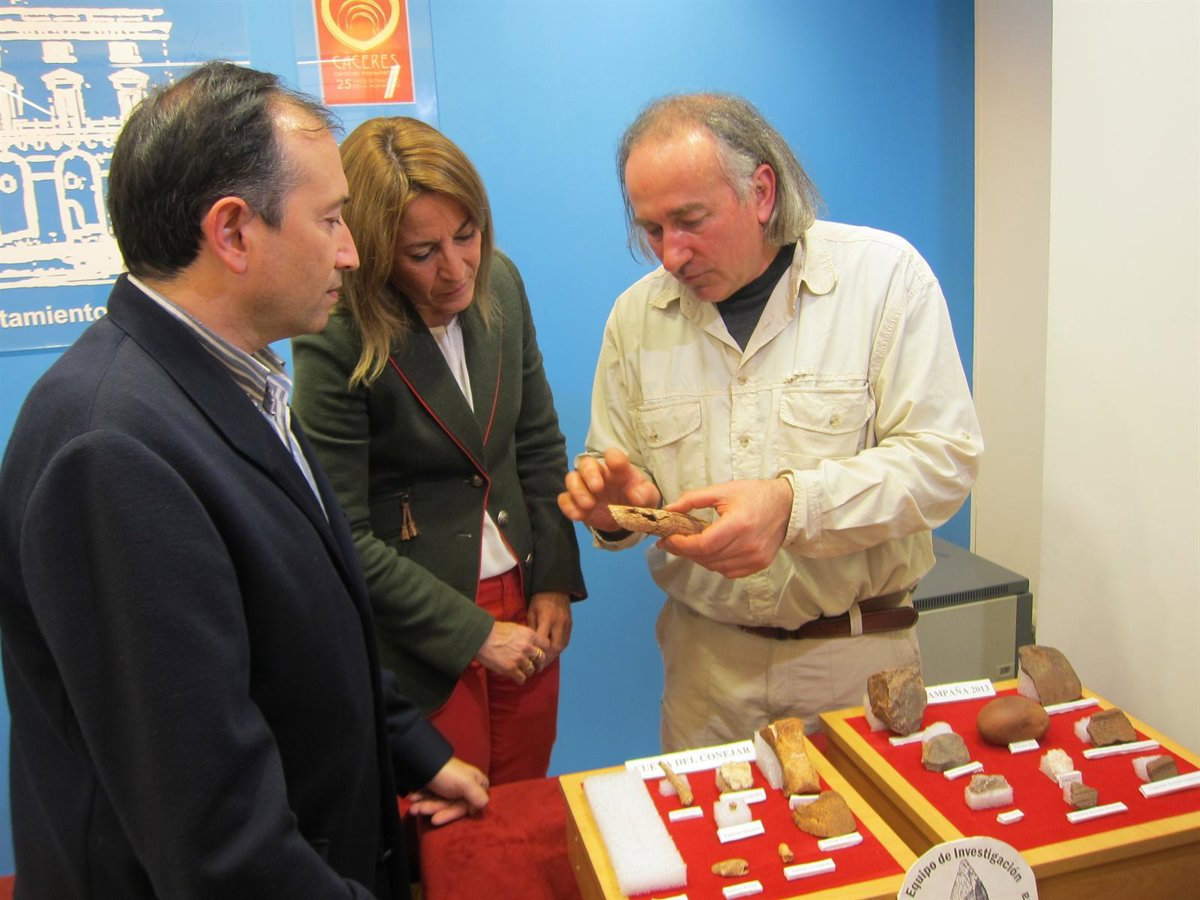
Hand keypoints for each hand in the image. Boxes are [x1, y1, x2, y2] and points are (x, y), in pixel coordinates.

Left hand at [407, 757, 488, 826]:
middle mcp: (467, 788)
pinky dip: (422, 799)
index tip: (435, 819)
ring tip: (413, 806)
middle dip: (432, 808)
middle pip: (451, 806)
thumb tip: (485, 808)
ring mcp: (453, 789)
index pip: (467, 808)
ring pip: (440, 804)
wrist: (423, 758)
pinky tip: (414, 797)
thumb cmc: (447, 772)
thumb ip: (478, 797)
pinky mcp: (441, 789)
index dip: (450, 814)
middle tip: (417, 810)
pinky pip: (433, 799)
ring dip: (424, 805)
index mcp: (477, 785)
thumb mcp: (465, 784)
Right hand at [474, 619, 548, 683]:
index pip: (546, 645)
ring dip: (528, 672)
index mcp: (530, 635)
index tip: (540, 654)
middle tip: (535, 666)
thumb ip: (526, 635)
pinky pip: (521, 679)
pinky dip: (520, 679)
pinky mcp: (510, 669)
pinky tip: (516, 677)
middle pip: (541, 659)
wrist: (481, 637)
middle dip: (538, 663)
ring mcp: (519, 659)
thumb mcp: (516, 627)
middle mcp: (527, 647)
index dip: (544, 650)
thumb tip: (533, 642)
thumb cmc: (496, 630)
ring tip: (522, 671)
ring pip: (531, 670)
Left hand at [526, 592, 571, 665]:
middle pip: (555, 646)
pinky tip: (553, 653)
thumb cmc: (539, 599)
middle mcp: (559, 623)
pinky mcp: (570, 624)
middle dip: (547, 659)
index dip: (538, 653)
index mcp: (547, 619)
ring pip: (562, 645)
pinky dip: (559, 648)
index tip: (532, 661)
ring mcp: (567, 624)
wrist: (556, 587)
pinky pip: (566, 640)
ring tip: (546, 662)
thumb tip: (529, 645)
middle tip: (539, 667)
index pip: (543, 641)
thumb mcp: (531, 612)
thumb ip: (531, 628)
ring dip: (554, 656)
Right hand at [558, 447, 661, 531]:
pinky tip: (578, 516)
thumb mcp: (649, 497)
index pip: (613, 455)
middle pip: (587, 464)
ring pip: (572, 479)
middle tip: (597, 488)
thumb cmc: (637, 499)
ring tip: (589, 505)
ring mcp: (585, 487)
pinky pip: (565, 499)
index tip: (616, 465)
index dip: (613, 457)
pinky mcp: (576, 502)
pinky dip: (569, 507)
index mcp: (618, 469)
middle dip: (590, 474)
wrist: (626, 517)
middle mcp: (599, 474)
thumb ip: (645, 494)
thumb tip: (636, 497)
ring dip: (578, 490)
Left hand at [658, 477, 792, 578]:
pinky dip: (714, 564)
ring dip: (698, 558)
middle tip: (672, 541)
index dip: (682, 545)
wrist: (785, 506)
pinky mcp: (759, 565)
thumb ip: (692, 499)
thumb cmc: (753, 495)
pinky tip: (710, 551)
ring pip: (715, 567)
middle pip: (707, 557)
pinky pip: (728, 572)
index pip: (704, 544)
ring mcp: (755, 558)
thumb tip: (668, 510)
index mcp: (738, 524)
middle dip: (685, 551)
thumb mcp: (722, 490)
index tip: (667, 539)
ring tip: (689, 545)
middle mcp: (748, 545)